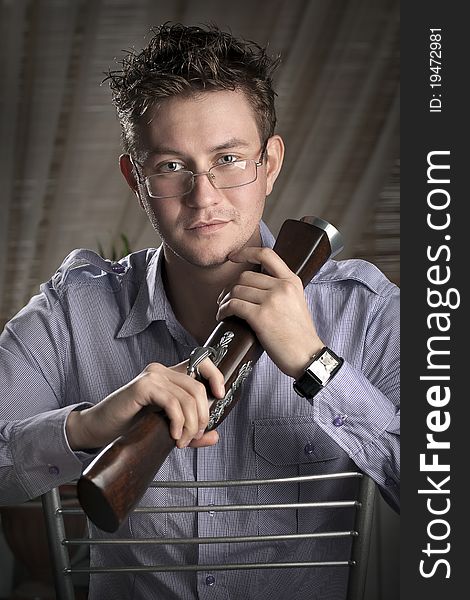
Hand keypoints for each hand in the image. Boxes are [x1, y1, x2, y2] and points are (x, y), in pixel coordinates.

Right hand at [66, 358, 224, 450]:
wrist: (100, 427)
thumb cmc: (130, 424)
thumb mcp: (165, 427)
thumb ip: (189, 429)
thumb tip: (214, 436)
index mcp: (170, 375)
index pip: (202, 363)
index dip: (216, 376)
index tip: (221, 395)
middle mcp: (162, 370)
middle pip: (198, 387)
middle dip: (202, 416)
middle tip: (194, 436)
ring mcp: (152, 376)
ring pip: (188, 397)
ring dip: (190, 423)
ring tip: (182, 440)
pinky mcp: (143, 386)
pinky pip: (172, 402)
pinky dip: (178, 421)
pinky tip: (173, 434)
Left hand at [216, 246, 323, 377]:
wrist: (307, 355)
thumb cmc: (299, 335)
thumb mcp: (296, 302)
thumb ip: (279, 289)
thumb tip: (254, 285)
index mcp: (292, 281)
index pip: (266, 255)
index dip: (246, 252)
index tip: (233, 257)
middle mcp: (282, 287)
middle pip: (245, 276)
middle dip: (230, 287)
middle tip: (224, 298)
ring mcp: (272, 301)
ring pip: (237, 290)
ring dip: (225, 299)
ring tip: (223, 308)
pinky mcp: (261, 317)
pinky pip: (234, 305)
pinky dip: (223, 310)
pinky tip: (222, 316)